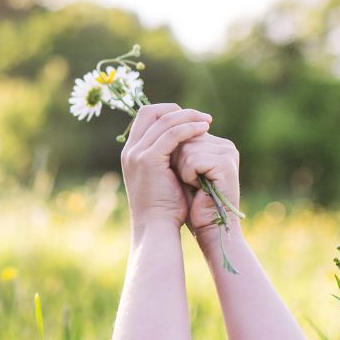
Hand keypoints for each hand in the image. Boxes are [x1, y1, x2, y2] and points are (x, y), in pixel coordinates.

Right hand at [121, 104, 212, 234]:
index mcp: (132, 153)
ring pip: (163, 120)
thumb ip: (170, 159)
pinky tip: (204, 130)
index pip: (146, 117)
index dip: (169, 113)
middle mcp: (130, 150)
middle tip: (201, 117)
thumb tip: (188, 143)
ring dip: (188, 117)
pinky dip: (189, 128)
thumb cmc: (165, 209)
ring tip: (208, 121)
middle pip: (150, 112)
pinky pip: (171, 134)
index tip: (191, 119)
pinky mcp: (148, 160)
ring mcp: (137, 154)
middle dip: (177, 110)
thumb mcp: (164, 178)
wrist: (156, 228)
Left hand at [175, 132, 241, 239]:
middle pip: (183, 137)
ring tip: (194, 185)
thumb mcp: (180, 168)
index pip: (183, 131)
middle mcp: (224, 145)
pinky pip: (193, 160)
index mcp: (215, 143)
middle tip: (187, 181)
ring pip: (187, 148)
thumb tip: (157, 127)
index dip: (173, 153)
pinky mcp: (226, 163)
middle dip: (177, 161)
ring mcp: (227, 152)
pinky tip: (199, 188)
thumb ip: (176, 147)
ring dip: (182, 170)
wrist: (208, 227)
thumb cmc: (191, 202)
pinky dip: (189, 176)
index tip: (177, 172)